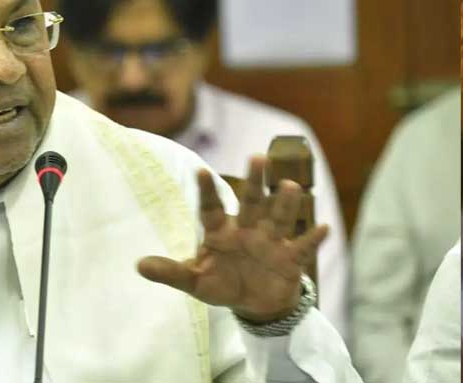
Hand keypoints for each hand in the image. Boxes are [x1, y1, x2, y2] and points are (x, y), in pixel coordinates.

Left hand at [137, 157, 327, 322]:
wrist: (256, 304)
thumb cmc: (223, 285)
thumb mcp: (196, 282)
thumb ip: (171, 272)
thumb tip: (139, 265)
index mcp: (221, 232)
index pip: (212, 208)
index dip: (206, 192)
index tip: (199, 171)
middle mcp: (248, 230)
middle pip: (251, 202)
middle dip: (254, 181)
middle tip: (256, 157)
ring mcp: (271, 242)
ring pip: (279, 218)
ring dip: (284, 202)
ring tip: (288, 185)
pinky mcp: (291, 259)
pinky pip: (303, 247)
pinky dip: (313, 239)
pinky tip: (323, 228)